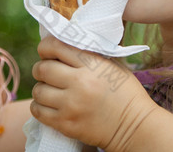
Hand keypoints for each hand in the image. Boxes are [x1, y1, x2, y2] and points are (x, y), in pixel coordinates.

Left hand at [31, 36, 156, 150]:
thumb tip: (64, 45)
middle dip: (41, 68)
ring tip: (50, 89)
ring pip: (38, 91)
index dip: (46, 47)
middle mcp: (80, 83)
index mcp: (92, 65)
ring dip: (41, 88)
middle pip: (42, 69)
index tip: (47, 51)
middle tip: (48, 72)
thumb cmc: (126, 93)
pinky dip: (39, 106)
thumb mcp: (113, 65)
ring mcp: (71, 105)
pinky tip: (49, 104)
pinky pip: (38, 111)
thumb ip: (89, 55)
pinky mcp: (66, 124)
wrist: (134, 126)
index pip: (56, 47)